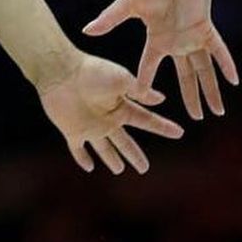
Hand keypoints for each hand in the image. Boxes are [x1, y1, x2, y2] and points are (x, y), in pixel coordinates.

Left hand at [37, 51, 182, 174]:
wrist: (62, 71)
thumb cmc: (93, 71)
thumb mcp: (121, 79)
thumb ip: (140, 91)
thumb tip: (162, 99)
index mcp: (121, 106)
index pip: (146, 120)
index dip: (163, 128)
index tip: (179, 133)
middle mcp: (107, 119)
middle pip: (125, 142)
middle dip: (135, 155)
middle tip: (145, 169)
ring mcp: (90, 126)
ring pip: (104, 148)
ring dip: (112, 159)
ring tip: (120, 170)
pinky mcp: (72, 130)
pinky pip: (78, 149)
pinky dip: (83, 158)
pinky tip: (89, 167)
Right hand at [83, 0, 238, 119]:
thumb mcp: (129, 2)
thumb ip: (110, 18)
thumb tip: (86, 30)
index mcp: (156, 38)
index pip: (149, 66)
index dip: (146, 83)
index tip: (142, 102)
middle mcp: (176, 41)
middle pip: (185, 76)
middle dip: (190, 98)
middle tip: (196, 120)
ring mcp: (192, 35)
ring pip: (204, 69)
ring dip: (210, 90)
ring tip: (217, 112)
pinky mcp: (205, 26)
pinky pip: (219, 50)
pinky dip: (226, 64)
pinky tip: (234, 80)